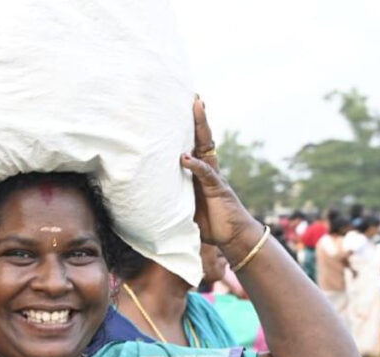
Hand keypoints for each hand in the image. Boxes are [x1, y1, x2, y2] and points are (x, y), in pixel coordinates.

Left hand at [180, 97, 258, 248]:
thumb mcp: (184, 209)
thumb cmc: (209, 222)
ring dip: (201, 128)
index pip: (193, 146)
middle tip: (194, 97)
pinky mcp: (218, 189)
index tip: (182, 110)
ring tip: (197, 108)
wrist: (232, 237)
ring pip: (207, 148)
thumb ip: (172, 200)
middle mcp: (208, 170)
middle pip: (203, 139)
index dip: (189, 129)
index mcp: (199, 173)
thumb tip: (146, 201)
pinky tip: (185, 158)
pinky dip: (195, 166)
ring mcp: (214, 178)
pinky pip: (206, 174)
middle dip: (198, 118)